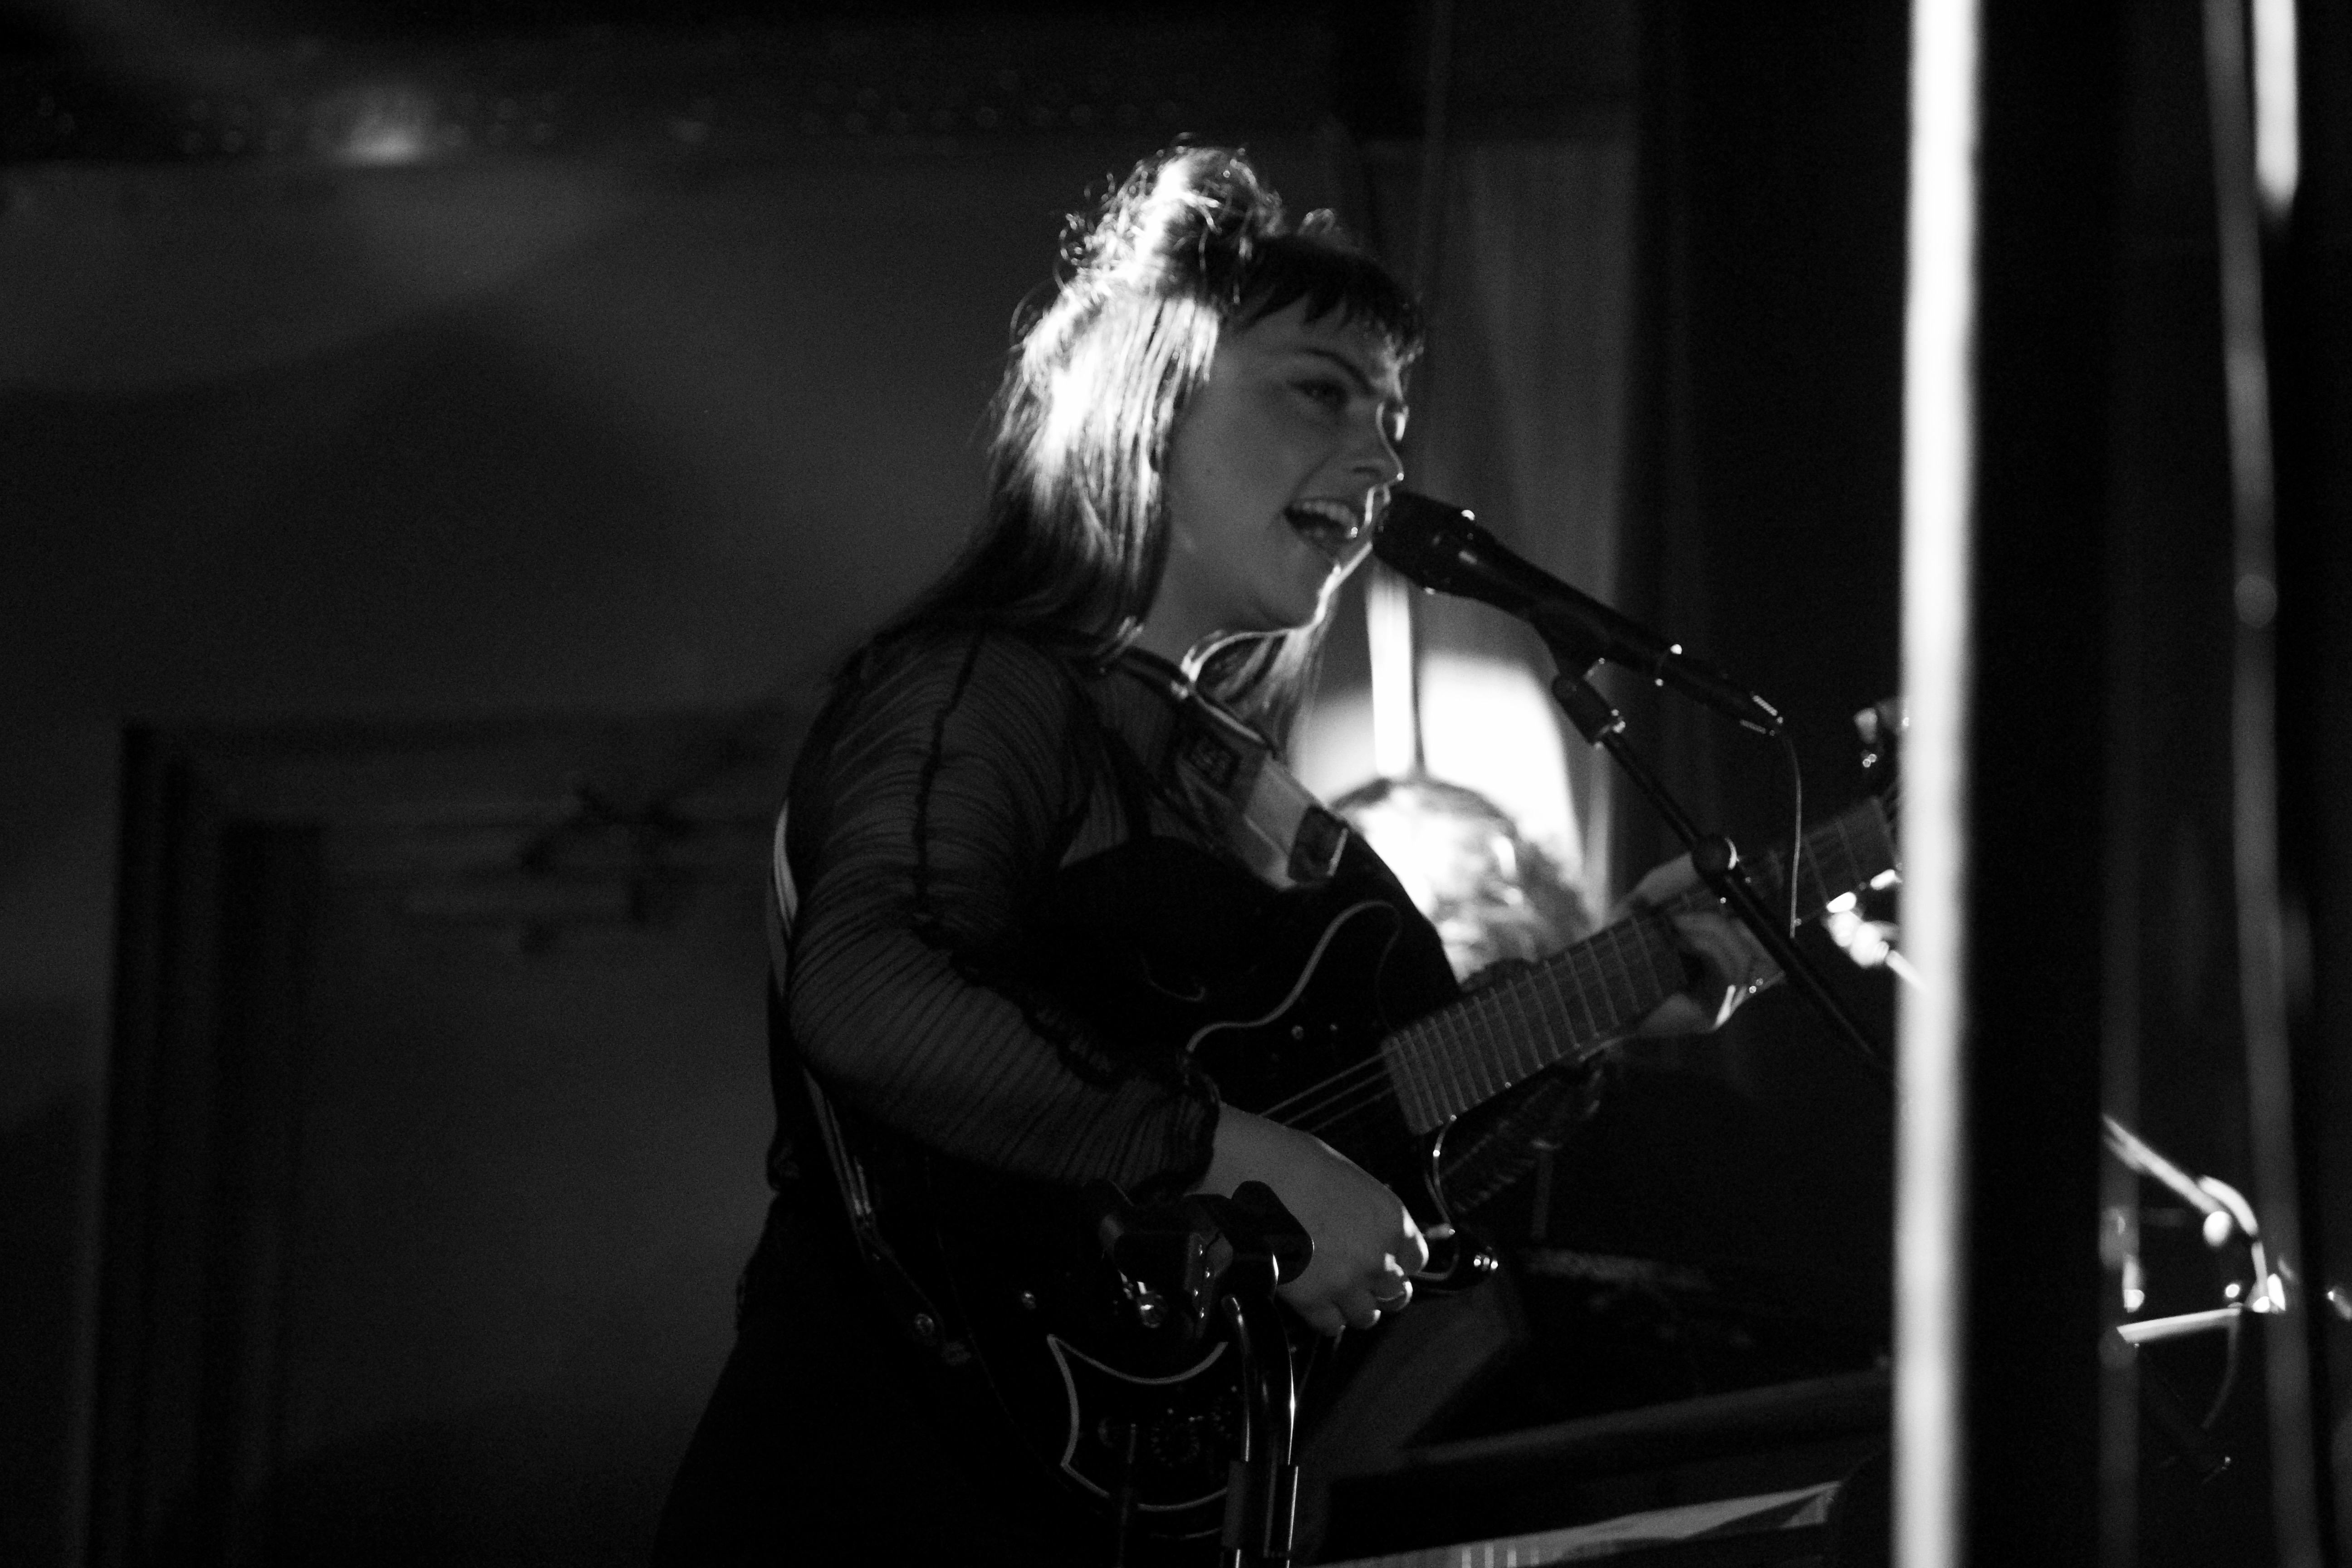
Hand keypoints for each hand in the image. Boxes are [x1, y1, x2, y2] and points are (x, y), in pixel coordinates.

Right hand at [1195, 1108, 1426, 1335]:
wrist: (1247, 1171)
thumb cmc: (1292, 1162)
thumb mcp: (1349, 1179)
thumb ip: (1370, 1215)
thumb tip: (1370, 1232)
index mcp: (1391, 1220)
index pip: (1416, 1260)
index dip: (1397, 1260)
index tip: (1384, 1258)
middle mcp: (1376, 1256)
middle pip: (1396, 1293)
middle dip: (1379, 1286)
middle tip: (1357, 1275)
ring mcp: (1344, 1282)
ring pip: (1367, 1316)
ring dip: (1353, 1304)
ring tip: (1334, 1288)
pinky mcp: (1311, 1300)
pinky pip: (1332, 1326)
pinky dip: (1325, 1316)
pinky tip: (1313, 1295)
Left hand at [1615, 854, 1780, 1034]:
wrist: (1593, 985)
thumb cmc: (1621, 944)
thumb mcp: (1647, 901)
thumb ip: (1677, 876)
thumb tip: (1713, 849)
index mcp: (1725, 950)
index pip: (1766, 928)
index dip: (1764, 903)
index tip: (1749, 876)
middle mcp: (1732, 975)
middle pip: (1767, 941)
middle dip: (1738, 914)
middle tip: (1708, 898)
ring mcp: (1725, 999)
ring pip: (1745, 956)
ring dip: (1711, 929)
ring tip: (1674, 924)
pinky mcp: (1712, 1014)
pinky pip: (1728, 975)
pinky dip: (1705, 947)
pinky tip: (1676, 940)